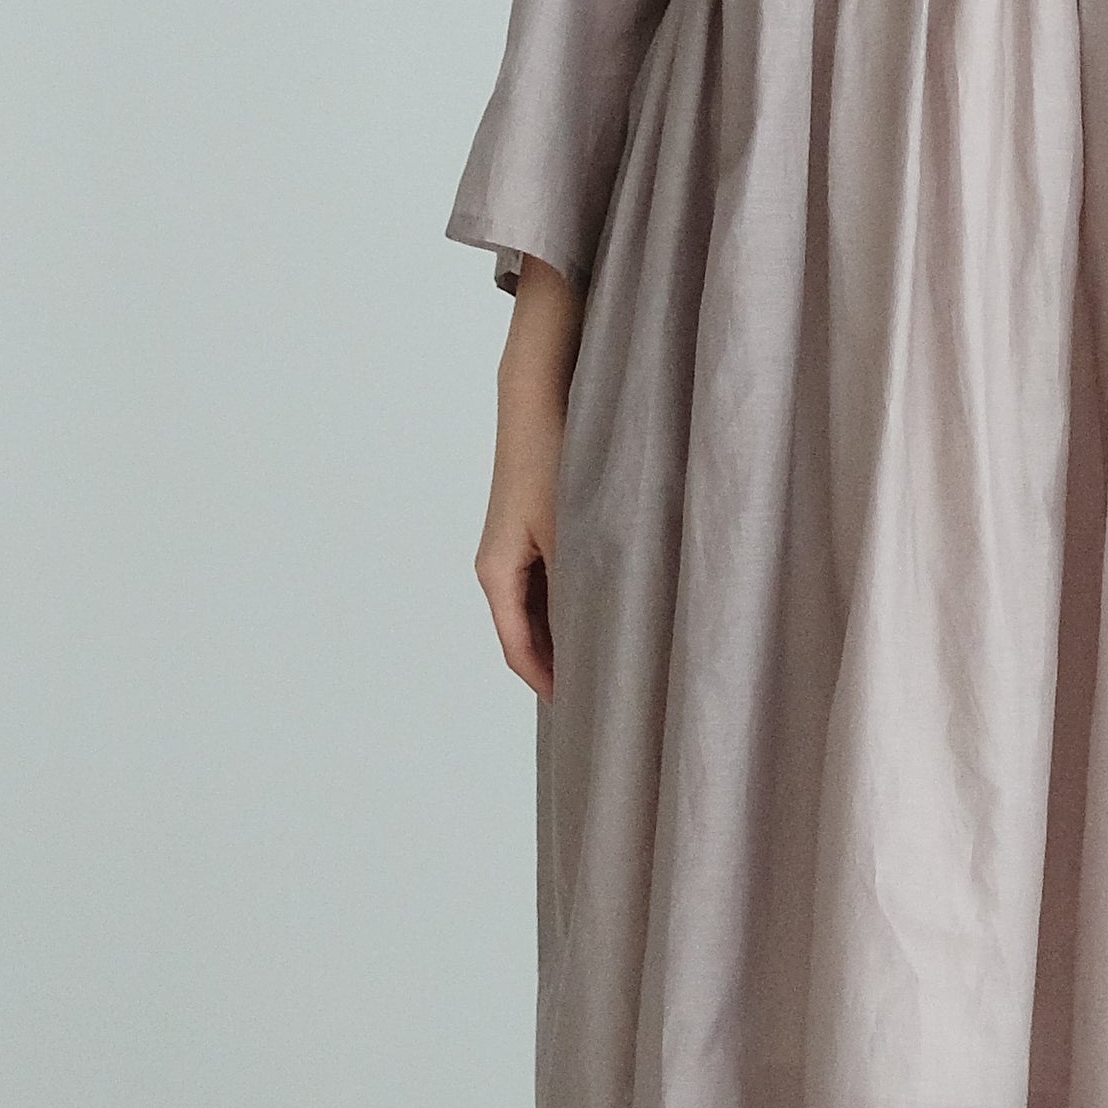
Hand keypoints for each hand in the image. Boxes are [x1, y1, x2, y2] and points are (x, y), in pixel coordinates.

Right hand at [476, 262, 578, 699]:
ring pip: (539, 609)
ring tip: (611, 660)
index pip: (518, 649)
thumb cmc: (552, 457)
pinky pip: (548, 583)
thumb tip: (598, 636)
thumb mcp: (571, 528)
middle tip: (604, 694)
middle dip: (560, 664)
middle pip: (526, 634)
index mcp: (496, 573)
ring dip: (568, 633)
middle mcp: (497, 566)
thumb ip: (581, 583)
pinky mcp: (530, 529)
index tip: (583, 711)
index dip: (548, 682)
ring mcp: (513, 548)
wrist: (535, 395)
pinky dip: (571, 604)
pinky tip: (606, 609)